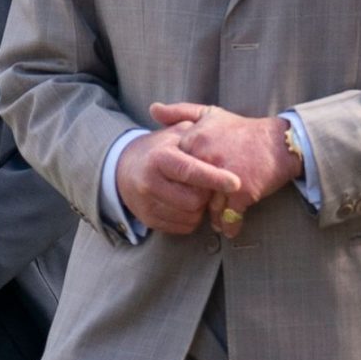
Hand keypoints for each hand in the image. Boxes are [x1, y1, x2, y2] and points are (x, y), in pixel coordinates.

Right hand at [116, 124, 243, 237]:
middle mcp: (149, 182)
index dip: (214, 178)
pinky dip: (192, 218)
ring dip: (201, 208)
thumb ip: (196, 131)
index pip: (189, 170)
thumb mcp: (173, 134)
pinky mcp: (148, 220)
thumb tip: (219, 136)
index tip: (236, 183)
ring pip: (190, 216)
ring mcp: (147, 204)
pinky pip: (183, 227)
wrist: (124, 169)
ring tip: (196, 193)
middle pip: (194, 200)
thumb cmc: (158, 150)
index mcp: (159, 158)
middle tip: (208, 186)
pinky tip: (187, 204)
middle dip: (207, 195)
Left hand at [157, 103, 304, 237]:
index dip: (185, 182)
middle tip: (199, 208)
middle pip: (190, 190)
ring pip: (208, 205)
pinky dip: (229, 225)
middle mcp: (206, 157)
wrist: (281, 143)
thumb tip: (153, 109)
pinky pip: (229, 216)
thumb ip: (179, 113)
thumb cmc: (243, 130)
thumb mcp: (210, 114)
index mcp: (194, 140)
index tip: (190, 187)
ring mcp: (223, 176)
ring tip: (214, 221)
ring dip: (212, 216)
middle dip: (195, 201)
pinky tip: (229, 229)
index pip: (177, 172)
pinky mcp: (242, 191)